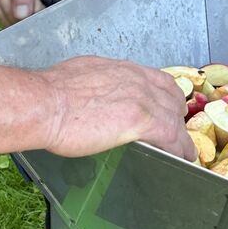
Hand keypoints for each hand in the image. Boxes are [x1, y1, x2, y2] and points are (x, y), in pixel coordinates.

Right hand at [40, 57, 195, 161]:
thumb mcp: (78, 75)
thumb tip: (91, 94)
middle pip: (170, 96)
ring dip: (180, 135)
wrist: (44, 104)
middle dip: (175, 114)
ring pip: (174, 117)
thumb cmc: (49, 94)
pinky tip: (182, 159)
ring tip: (183, 151)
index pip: (156, 79)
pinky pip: (172, 137)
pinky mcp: (143, 121)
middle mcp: (136, 79)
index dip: (165, 95)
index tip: (167, 106)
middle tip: (175, 131)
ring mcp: (142, 99)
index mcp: (119, 69)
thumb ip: (94, 82)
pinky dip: (179, 149)